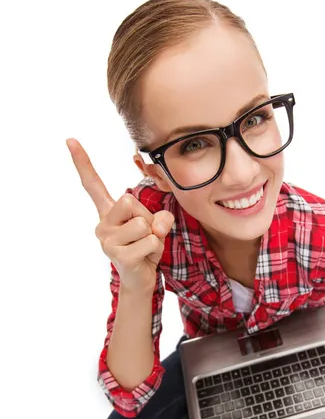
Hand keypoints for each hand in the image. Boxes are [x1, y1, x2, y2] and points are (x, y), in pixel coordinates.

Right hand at [67, 138, 173, 293]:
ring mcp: (107, 240)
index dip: (82, 162)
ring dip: (153, 236)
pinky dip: (155, 248)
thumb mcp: (155, 226)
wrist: (140, 279)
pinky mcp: (118, 255)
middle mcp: (102, 224)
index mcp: (108, 212)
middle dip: (147, 217)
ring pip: (143, 224)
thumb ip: (160, 218)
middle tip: (144, 234)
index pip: (93, 185)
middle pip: (130, 201)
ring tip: (145, 246)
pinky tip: (145, 257)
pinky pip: (149, 241)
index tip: (70, 139)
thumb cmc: (145, 248)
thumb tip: (157, 225)